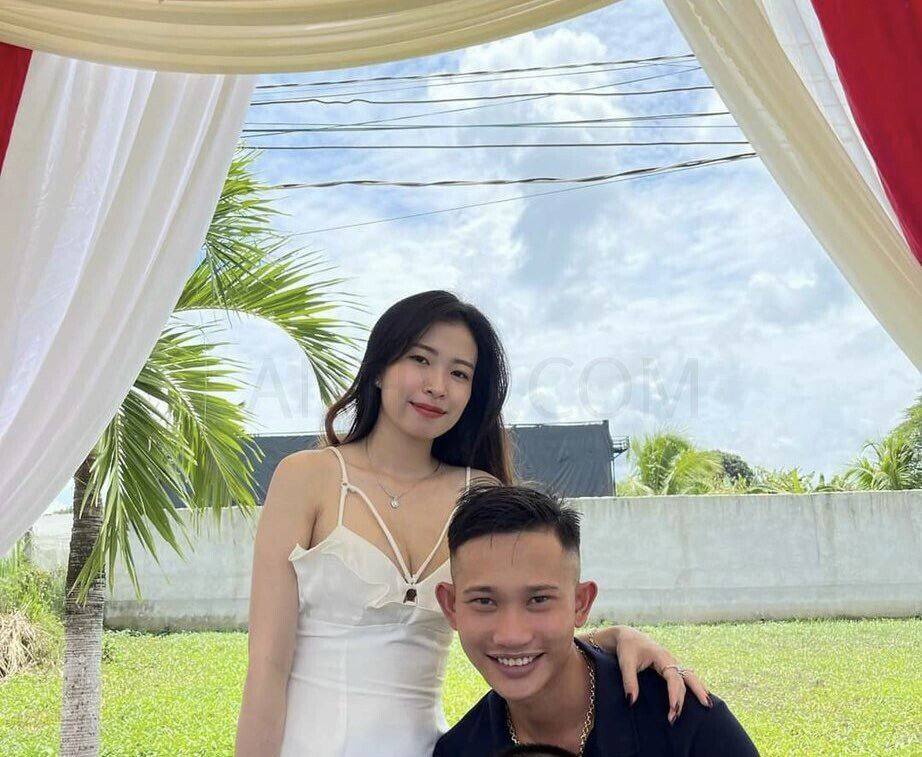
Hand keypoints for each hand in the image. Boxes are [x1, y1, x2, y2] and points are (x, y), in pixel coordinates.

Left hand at [582, 625, 711, 722]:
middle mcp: (670, 658)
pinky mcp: (671, 665)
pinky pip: (687, 676)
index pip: (673, 677)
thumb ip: (629, 682)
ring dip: (697, 690)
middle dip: (687, 696)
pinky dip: (696, 685)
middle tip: (679, 716)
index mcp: (661, 656)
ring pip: (690, 676)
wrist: (627, 635)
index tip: (673, 709)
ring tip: (707, 706)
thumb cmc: (627, 648)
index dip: (674, 694)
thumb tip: (631, 702)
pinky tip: (703, 694)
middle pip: (686, 678)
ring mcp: (672, 661)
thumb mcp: (625, 663)